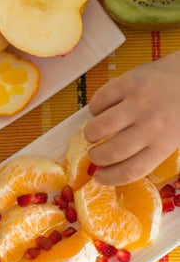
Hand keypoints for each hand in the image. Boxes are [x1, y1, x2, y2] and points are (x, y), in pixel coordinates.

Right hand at [84, 50, 179, 185]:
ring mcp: (138, 102)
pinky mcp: (127, 83)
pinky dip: (94, 109)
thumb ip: (151, 149)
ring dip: (90, 134)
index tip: (99, 178)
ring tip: (93, 133)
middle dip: (95, 157)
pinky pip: (98, 101)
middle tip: (93, 154)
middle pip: (111, 152)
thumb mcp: (174, 136)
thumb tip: (117, 163)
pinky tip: (101, 110)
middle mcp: (151, 125)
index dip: (109, 178)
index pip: (131, 170)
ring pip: (99, 128)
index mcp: (165, 143)